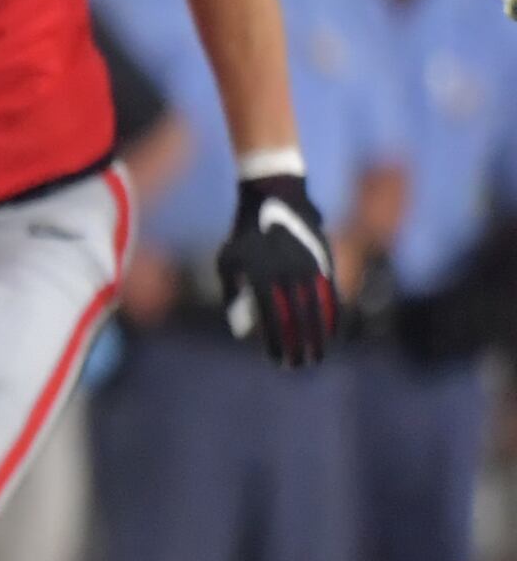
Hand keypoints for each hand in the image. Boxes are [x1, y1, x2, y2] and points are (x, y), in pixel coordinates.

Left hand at [217, 173, 339, 366]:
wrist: (274, 195)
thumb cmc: (244, 234)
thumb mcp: (228, 260)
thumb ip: (233, 294)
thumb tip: (241, 331)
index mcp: (260, 274)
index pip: (270, 318)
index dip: (274, 342)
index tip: (275, 361)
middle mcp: (286, 272)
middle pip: (295, 318)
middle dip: (297, 346)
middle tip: (296, 366)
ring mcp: (308, 266)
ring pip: (315, 309)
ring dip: (316, 337)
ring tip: (315, 357)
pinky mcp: (324, 260)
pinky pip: (331, 294)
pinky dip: (331, 316)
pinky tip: (331, 334)